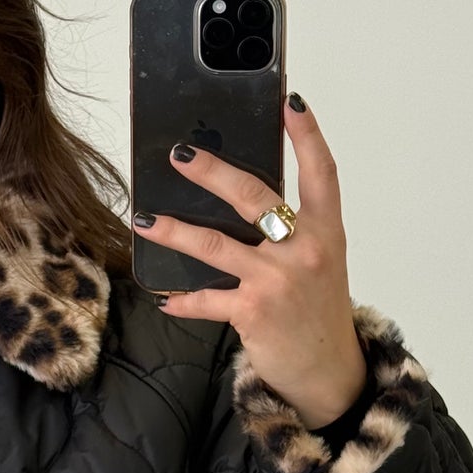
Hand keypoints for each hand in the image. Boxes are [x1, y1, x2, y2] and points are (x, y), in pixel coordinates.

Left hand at [135, 94, 368, 428]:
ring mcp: (277, 281)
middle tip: (180, 155)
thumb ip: (289, 230)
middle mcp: (305, 250)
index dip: (307, 136)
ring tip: (144, 220)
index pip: (321, 173)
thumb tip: (238, 198)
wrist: (329, 371)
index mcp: (326, 232)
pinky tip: (165, 298)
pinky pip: (207, 299)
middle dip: (212, 172)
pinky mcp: (253, 311)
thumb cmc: (318, 311)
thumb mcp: (318, 262)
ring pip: (216, 245)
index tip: (291, 102)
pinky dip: (183, 300)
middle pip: (254, 198)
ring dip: (175, 231)